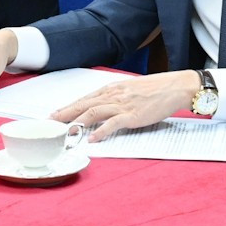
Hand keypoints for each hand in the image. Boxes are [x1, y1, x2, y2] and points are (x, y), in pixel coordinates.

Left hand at [54, 69, 201, 140]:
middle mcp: (114, 95)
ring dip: (77, 122)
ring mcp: (123, 105)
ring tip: (65, 131)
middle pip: (84, 104)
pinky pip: (113, 124)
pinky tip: (92, 138)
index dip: (69, 106)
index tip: (55, 113)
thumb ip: (116, 97)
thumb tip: (104, 106)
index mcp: (113, 88)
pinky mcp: (133, 115)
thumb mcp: (131, 89)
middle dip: (65, 113)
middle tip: (50, 122)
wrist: (175, 87)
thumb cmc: (156, 89)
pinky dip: (101, 131)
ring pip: (94, 112)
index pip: (85, 98)